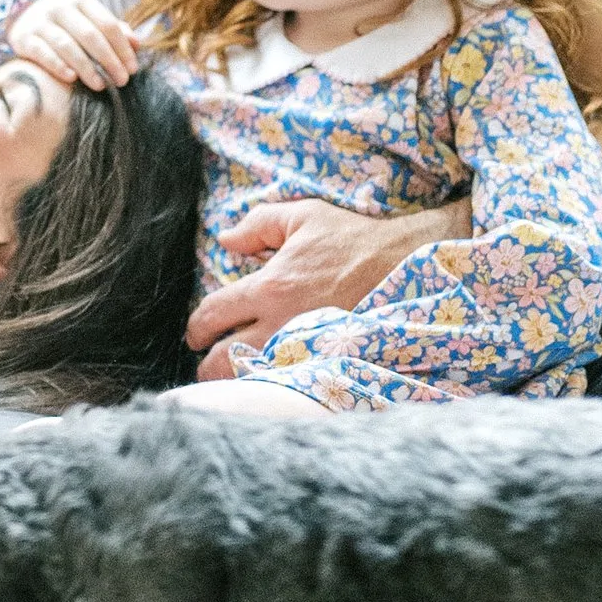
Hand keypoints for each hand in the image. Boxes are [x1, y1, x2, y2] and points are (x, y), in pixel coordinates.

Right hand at [0, 0, 140, 90]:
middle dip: (109, 60)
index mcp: (81, 1)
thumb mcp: (89, 21)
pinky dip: (57, 66)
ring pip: (66, 45)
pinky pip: (42, 53)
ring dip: (86, 67)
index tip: (132, 69)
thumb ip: (113, 31)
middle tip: (121, 81)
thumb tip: (137, 43)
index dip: (122, 47)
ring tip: (100, 85)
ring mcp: (40, 22)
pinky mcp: (23, 38)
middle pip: (89, 35)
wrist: (23, 18)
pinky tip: (71, 78)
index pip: (107, 24)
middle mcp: (59, 8)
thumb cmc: (67, 25)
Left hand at [186, 197, 447, 375]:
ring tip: (231, 380)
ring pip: (258, 378)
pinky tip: (271, 382)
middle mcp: (284, 323)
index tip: (193, 335)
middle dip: (208, 367)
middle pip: (228, 360)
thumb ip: (257, 225)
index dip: (196, 327)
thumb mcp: (302, 216)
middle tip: (203, 366)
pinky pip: (292, 382)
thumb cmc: (353, 238)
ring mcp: (308, 347)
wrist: (407, 265)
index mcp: (271, 287)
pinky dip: (275, 384)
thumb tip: (226, 240)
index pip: (215, 314)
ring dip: (239, 381)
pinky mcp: (330, 360)